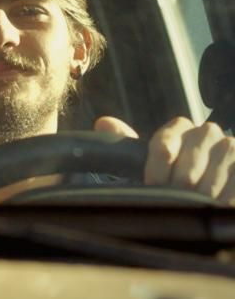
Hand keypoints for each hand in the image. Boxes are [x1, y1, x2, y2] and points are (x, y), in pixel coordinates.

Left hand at [95, 116, 234, 203]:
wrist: (211, 194)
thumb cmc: (176, 180)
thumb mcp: (153, 163)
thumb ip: (128, 142)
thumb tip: (104, 121)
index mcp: (181, 128)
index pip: (163, 145)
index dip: (158, 170)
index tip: (155, 185)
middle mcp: (208, 133)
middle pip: (187, 164)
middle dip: (179, 187)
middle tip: (177, 199)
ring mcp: (231, 148)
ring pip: (209, 179)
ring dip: (200, 198)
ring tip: (197, 205)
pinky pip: (231, 188)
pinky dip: (221, 201)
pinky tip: (215, 205)